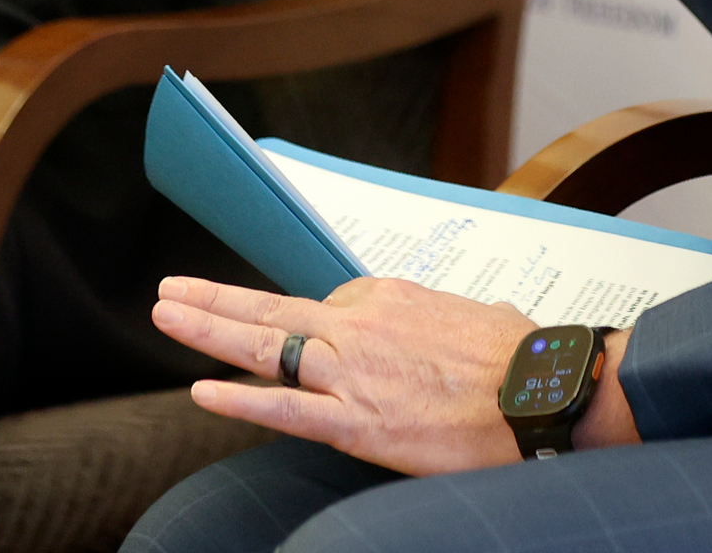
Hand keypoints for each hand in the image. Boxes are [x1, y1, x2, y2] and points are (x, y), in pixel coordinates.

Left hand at [149, 275, 636, 475]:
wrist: (545, 390)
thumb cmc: (522, 356)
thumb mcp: (479, 314)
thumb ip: (449, 318)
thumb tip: (467, 321)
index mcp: (387, 296)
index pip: (324, 305)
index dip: (302, 322)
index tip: (288, 326)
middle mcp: (360, 324)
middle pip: (270, 307)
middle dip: (213, 298)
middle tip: (169, 289)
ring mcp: (352, 372)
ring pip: (264, 346)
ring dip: (207, 331)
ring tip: (166, 316)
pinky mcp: (357, 421)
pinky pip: (284, 409)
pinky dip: (239, 401)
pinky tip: (203, 394)